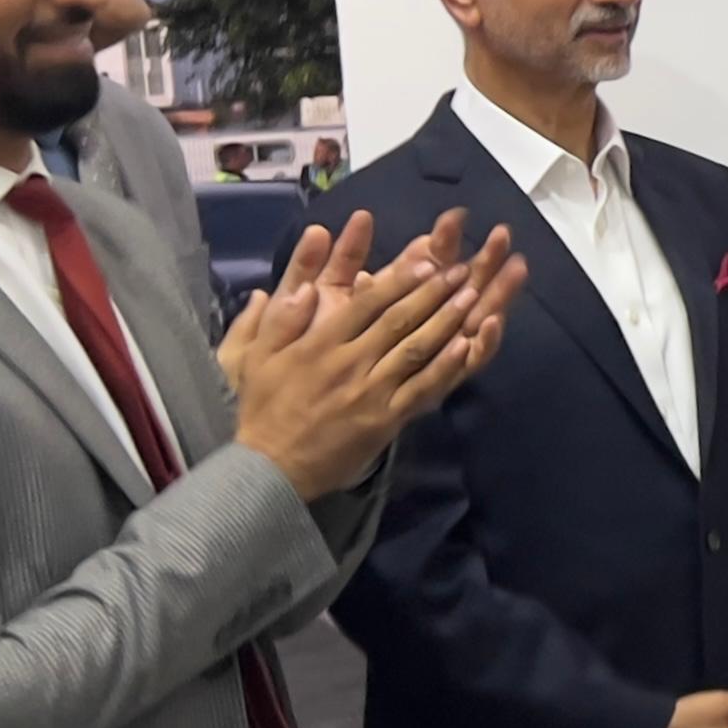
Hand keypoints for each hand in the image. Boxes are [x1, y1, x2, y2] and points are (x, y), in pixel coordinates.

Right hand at [228, 211, 528, 498]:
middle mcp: (349, 361)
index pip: (366, 303)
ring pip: (415, 348)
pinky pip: (421, 388)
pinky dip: (445, 366)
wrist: (270, 467)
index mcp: (319, 343)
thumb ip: (277, 321)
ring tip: (472, 295)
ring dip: (447, 320)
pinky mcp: (385, 418)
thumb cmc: (263, 410)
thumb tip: (296, 287)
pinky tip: (466, 346)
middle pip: (398, 319)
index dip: (399, 279)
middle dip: (433, 291)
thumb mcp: (254, 359)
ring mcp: (371, 390)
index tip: (427, 260)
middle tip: (462, 269)